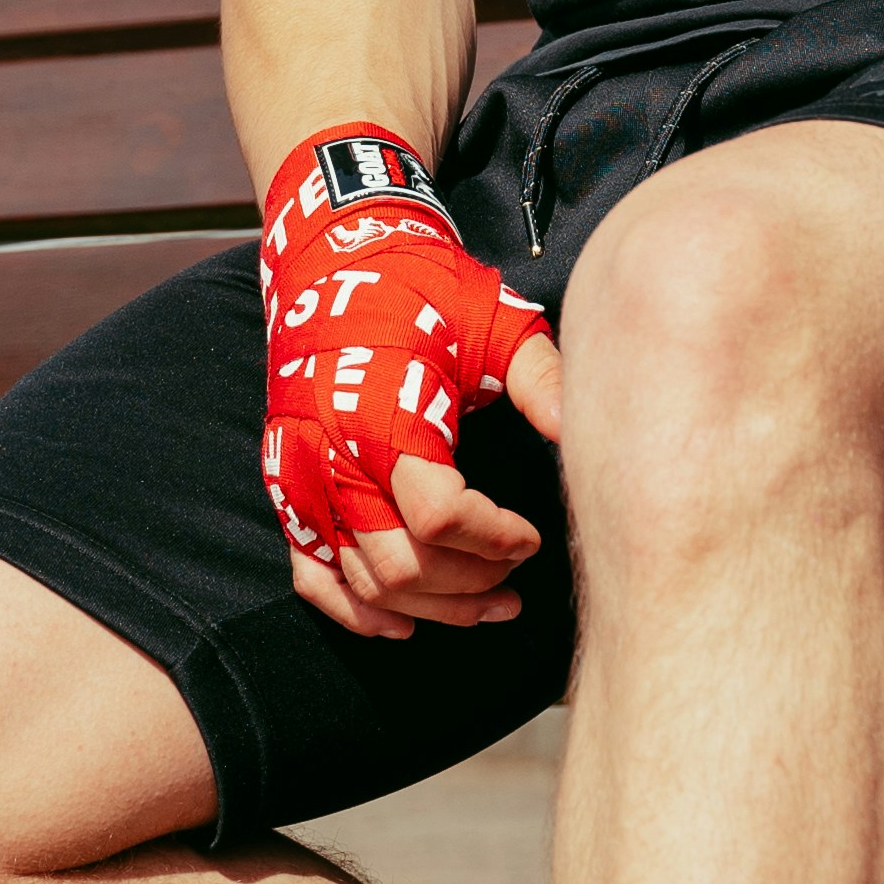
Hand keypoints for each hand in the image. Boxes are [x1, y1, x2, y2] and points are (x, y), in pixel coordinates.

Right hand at [259, 130, 563, 637]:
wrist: (338, 260)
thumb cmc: (424, 289)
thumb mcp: (497, 324)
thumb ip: (548, 384)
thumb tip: (596, 440)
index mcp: (386, 415)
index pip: (440, 519)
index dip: (495, 540)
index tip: (533, 537)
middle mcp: (335, 455)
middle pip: (402, 565)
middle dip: (470, 585)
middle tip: (517, 582)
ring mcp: (303, 475)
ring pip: (364, 580)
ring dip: (429, 607)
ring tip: (486, 603)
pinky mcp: (286, 483)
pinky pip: (310, 573)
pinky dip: (354, 610)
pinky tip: (403, 623)